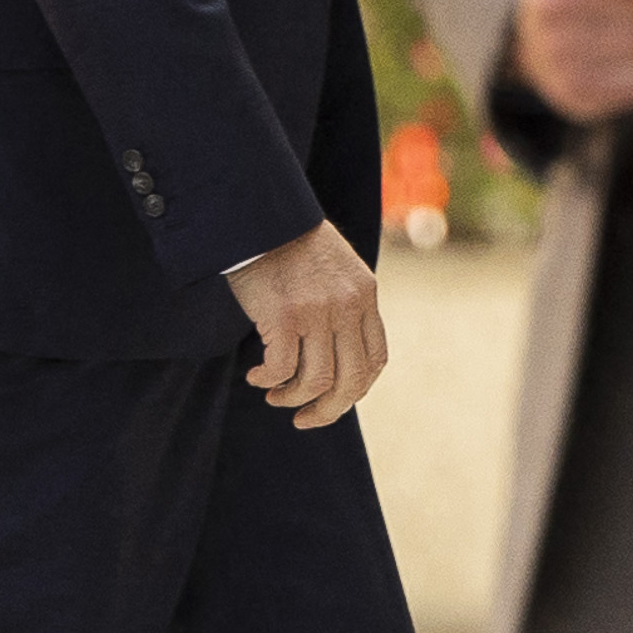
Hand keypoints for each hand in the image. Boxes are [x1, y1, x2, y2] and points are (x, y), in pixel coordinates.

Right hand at [226, 220, 388, 430]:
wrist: (261, 214)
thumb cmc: (291, 242)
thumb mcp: (336, 268)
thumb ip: (345, 303)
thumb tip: (338, 350)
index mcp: (365, 295)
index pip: (375, 359)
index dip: (356, 389)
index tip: (334, 399)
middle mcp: (347, 306)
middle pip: (350, 381)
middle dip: (328, 410)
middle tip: (304, 418)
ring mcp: (318, 312)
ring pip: (316, 381)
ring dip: (293, 397)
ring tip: (275, 395)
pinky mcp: (284, 315)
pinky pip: (282, 368)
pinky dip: (269, 380)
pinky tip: (257, 375)